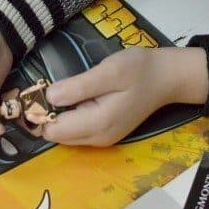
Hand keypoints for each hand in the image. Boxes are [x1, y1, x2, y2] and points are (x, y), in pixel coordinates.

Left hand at [42, 47, 208, 146]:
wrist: (166, 78)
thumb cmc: (139, 70)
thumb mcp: (109, 71)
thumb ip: (78, 86)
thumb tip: (49, 97)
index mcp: (99, 123)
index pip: (53, 130)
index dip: (41, 112)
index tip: (41, 89)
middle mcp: (99, 138)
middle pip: (56, 135)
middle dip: (47, 115)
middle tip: (53, 86)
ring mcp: (103, 138)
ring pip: (64, 134)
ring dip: (58, 115)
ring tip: (66, 89)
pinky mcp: (105, 133)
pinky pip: (76, 130)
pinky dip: (70, 116)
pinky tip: (77, 96)